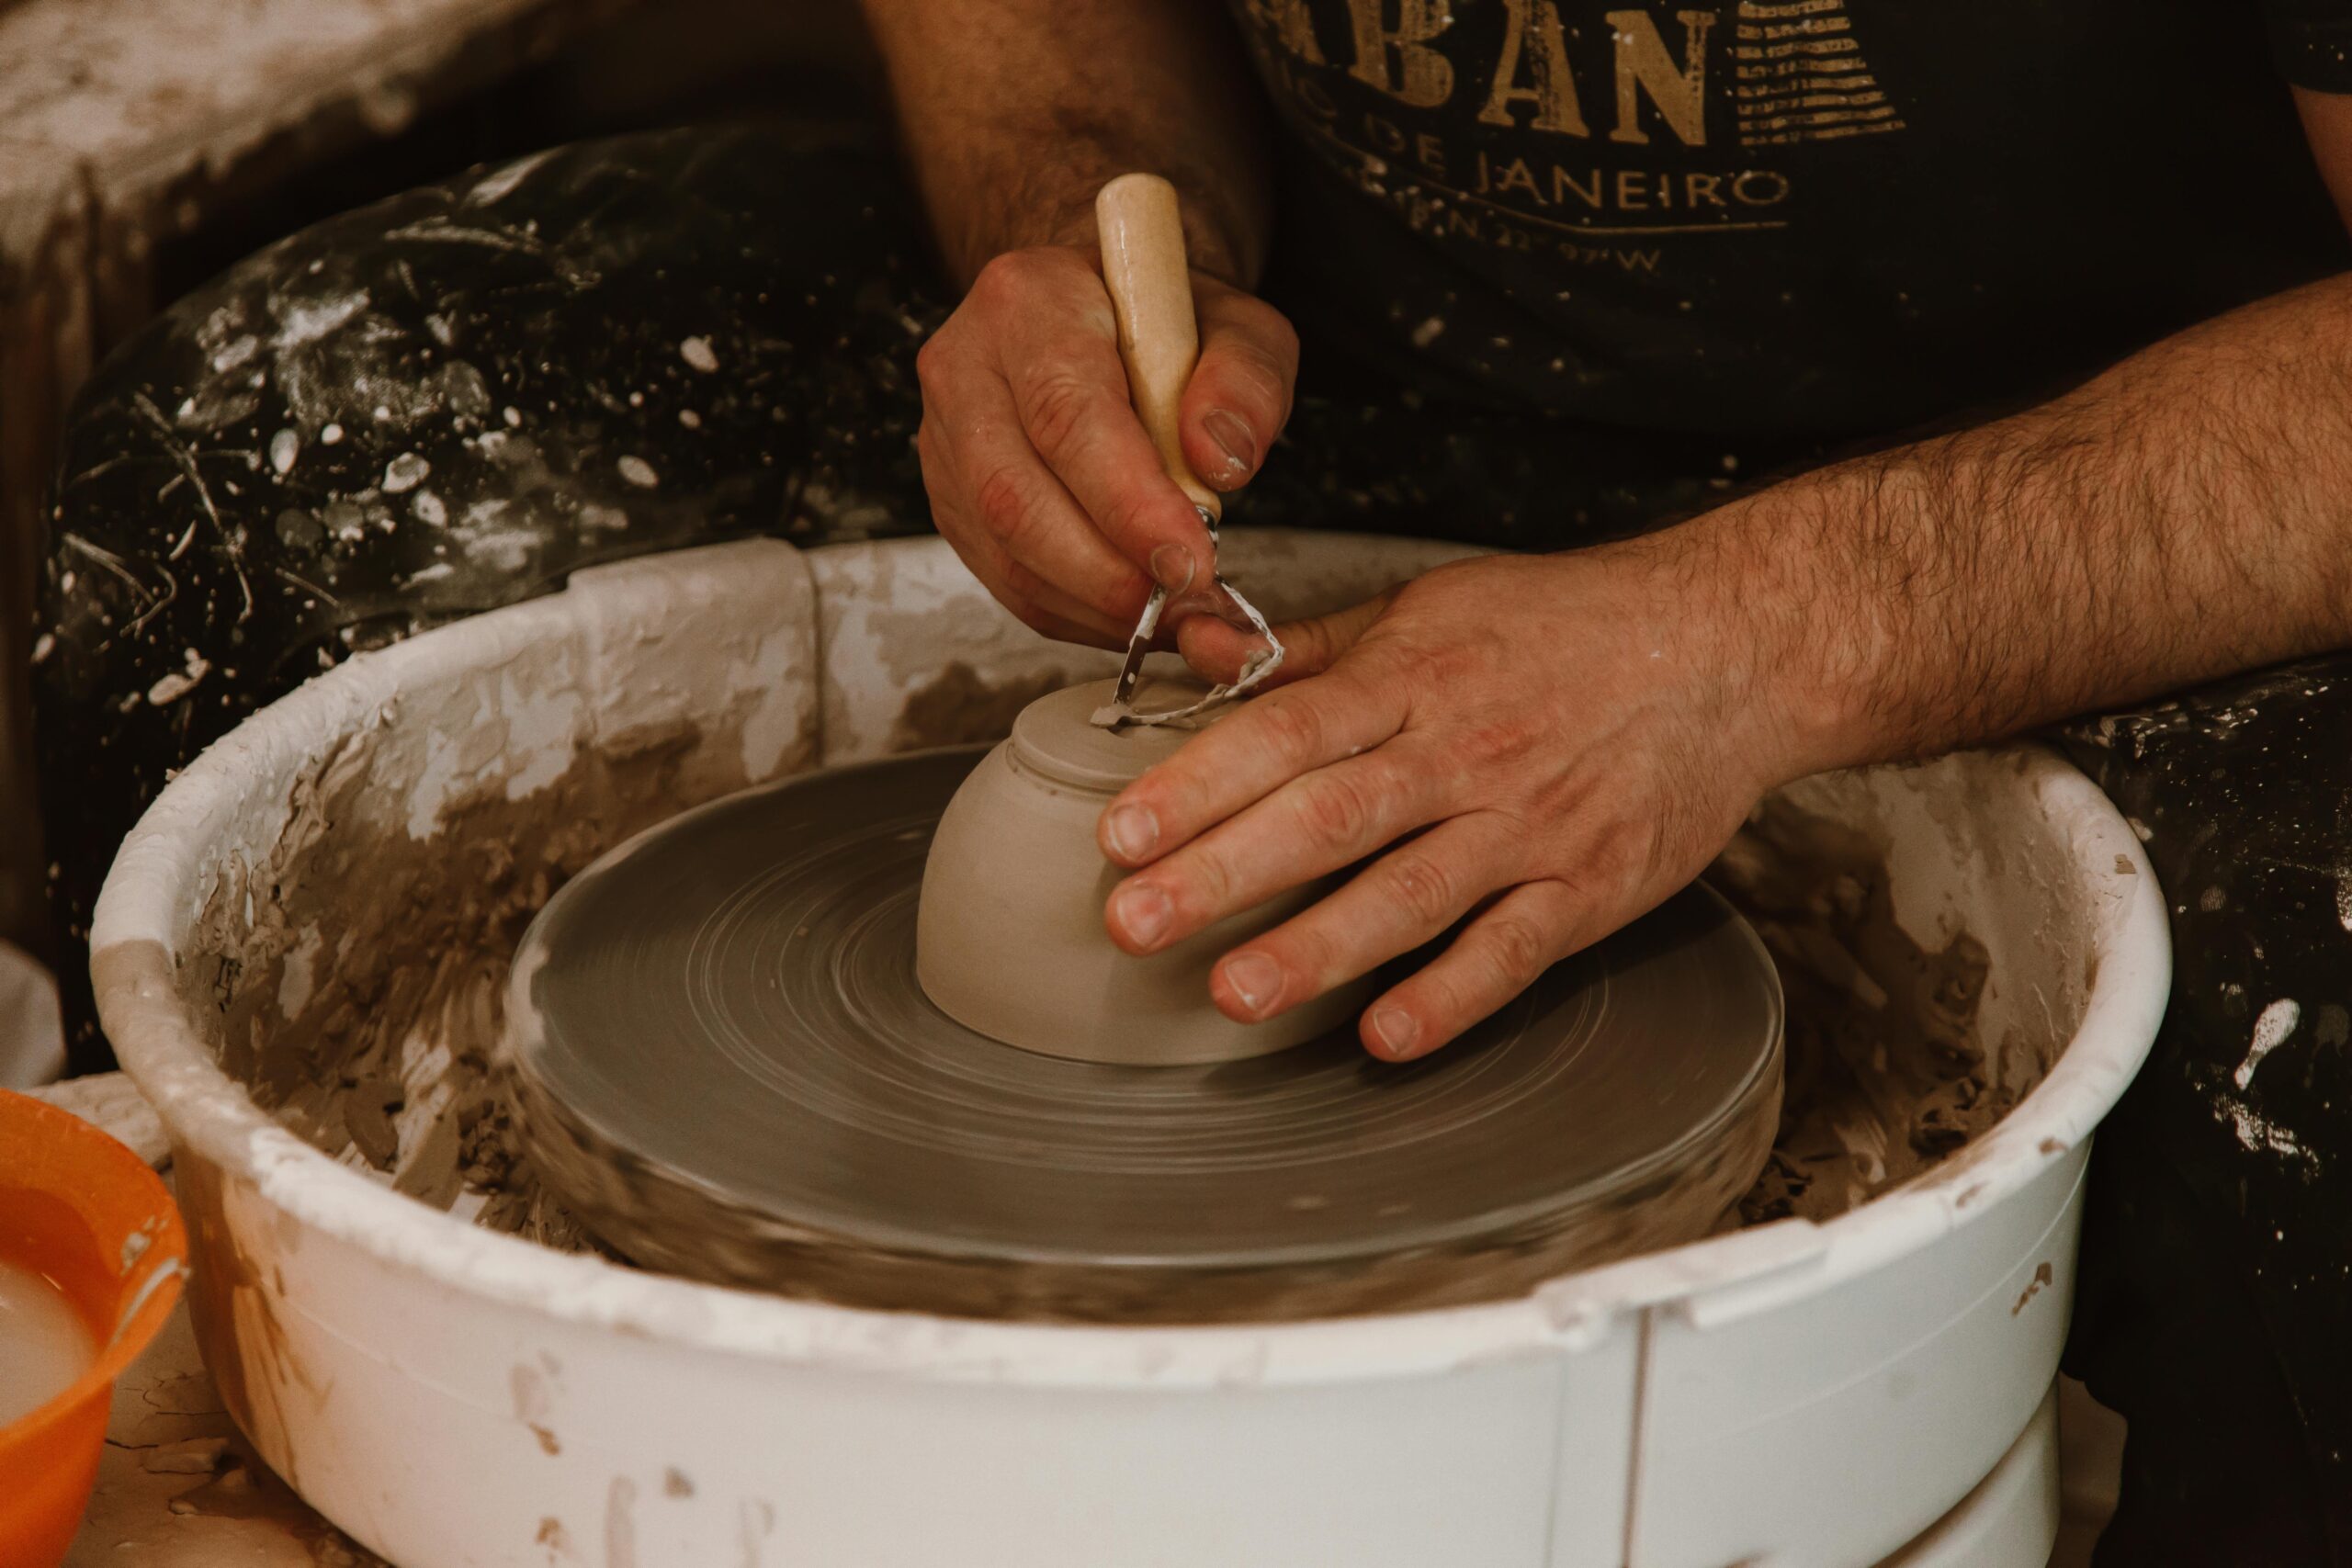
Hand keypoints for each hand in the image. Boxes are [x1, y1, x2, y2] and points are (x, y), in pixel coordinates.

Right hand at [913, 244, 1298, 645]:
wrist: (1100, 318)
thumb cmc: (1163, 322)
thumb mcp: (1235, 323)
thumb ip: (1244, 382)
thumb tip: (1219, 462)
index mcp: (1030, 300)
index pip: (1067, 416)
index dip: (1128, 503)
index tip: (1191, 559)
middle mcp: (965, 366)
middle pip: (1014, 496)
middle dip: (1106, 572)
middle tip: (1183, 601)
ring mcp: (945, 439)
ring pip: (1003, 550)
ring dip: (1093, 603)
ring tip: (1169, 612)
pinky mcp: (951, 498)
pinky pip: (1004, 578)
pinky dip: (1073, 610)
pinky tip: (1128, 608)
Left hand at [1097, 542, 1801, 1060]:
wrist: (1729, 645)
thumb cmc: (1564, 627)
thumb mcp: (1430, 605)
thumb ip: (1309, 648)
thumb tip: (1196, 649)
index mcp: (1412, 678)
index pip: (1285, 731)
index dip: (1199, 784)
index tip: (1120, 833)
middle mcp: (1463, 752)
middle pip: (1329, 816)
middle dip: (1223, 873)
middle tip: (1133, 922)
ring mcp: (1529, 824)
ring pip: (1411, 892)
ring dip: (1317, 947)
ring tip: (1233, 993)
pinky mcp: (1589, 886)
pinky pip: (1514, 949)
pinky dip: (1452, 995)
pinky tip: (1386, 1036)